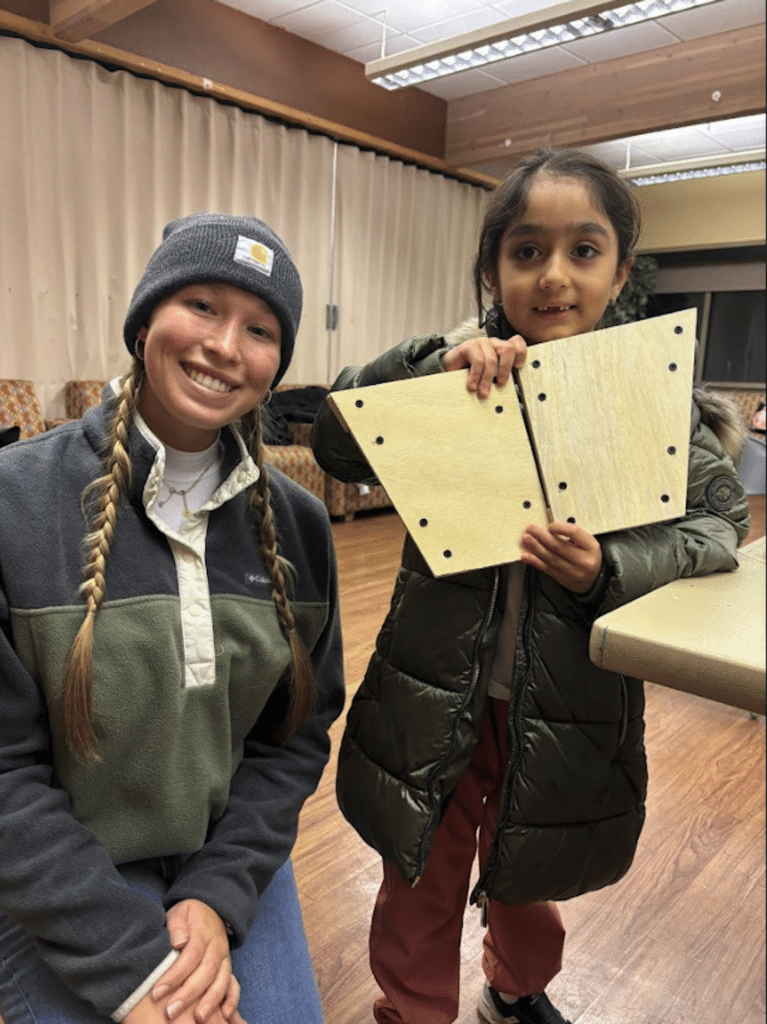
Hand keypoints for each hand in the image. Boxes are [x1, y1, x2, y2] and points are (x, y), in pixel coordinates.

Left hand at [141, 900, 241, 1022]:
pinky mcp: (228, 967)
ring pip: (221, 980)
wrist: (213, 909)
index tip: (158, 991)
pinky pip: (234, 984)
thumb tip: (179, 942)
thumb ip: (177, 924)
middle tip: (171, 1011)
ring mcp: (225, 958)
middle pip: (206, 972)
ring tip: (198, 1018)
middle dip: (189, 993)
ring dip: (211, 1000)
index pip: (191, 955)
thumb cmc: (190, 915)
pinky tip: (225, 1014)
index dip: (175, 975)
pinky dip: (232, 999)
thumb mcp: (180, 911)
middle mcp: (217, 947)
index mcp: (203, 932)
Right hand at [441, 334, 526, 398]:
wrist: (448, 370)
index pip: (517, 343)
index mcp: (501, 349)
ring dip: (487, 379)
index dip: (521, 354)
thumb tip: (508, 390)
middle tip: (500, 384)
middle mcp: (493, 344)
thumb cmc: (471, 374)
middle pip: (508, 349)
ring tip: (483, 392)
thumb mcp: (489, 376)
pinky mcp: (469, 346)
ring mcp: (481, 343)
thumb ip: (499, 377)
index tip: (518, 368)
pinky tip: (472, 385)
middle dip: (505, 369)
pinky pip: (478, 361)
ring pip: (491, 359)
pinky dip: (476, 376)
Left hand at [519, 521, 602, 594]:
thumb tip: (549, 528)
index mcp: (591, 547)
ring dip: (535, 547)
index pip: (574, 533)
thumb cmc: (588, 556)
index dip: (560, 527)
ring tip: (526, 539)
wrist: (594, 579)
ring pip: (550, 558)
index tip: (550, 525)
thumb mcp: (587, 542)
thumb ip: (571, 535)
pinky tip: (526, 556)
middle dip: (542, 536)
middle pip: (559, 546)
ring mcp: (572, 571)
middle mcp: (583, 560)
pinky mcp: (562, 578)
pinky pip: (546, 569)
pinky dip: (534, 561)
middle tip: (531, 529)